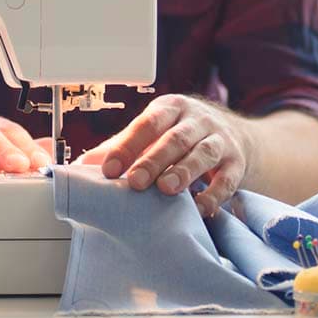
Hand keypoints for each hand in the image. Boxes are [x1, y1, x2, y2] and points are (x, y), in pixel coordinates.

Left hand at [79, 94, 254, 216]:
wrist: (236, 136)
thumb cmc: (182, 136)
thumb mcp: (153, 133)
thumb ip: (119, 147)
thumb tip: (80, 168)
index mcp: (170, 109)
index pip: (146, 124)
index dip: (127, 146)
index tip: (108, 169)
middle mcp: (197, 121)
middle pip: (175, 138)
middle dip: (153, 160)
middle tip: (135, 182)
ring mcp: (220, 140)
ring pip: (202, 154)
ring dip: (184, 172)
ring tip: (166, 190)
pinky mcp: (237, 163)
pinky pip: (228, 179)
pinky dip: (214, 195)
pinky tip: (200, 209)